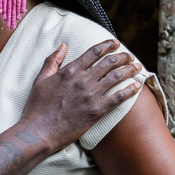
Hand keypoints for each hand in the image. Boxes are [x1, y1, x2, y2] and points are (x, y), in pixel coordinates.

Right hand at [21, 40, 141, 151]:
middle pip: (109, 62)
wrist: (38, 131)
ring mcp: (91, 95)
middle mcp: (83, 80)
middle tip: (130, 55)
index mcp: (70, 71)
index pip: (94, 52)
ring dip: (130, 69)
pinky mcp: (97, 111)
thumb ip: (52, 60)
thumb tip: (63, 45)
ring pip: (117, 77)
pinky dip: (129, 90)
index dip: (107, 45)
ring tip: (137, 66)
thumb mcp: (40, 79)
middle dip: (123, 56)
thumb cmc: (37, 107)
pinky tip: (137, 86)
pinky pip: (118, 97)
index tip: (115, 43)